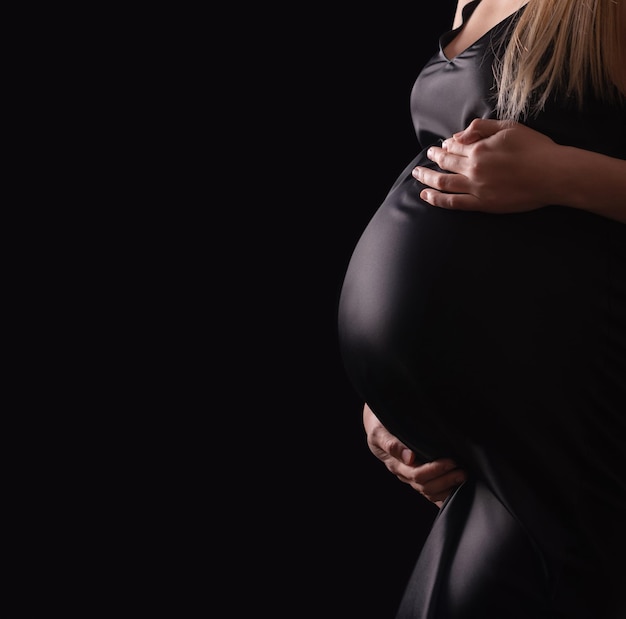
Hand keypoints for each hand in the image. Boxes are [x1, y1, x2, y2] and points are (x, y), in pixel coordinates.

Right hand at [363, 403, 465, 507]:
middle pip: (425, 486)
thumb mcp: (379, 432)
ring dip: (447, 488)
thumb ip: (391, 444)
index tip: (451, 461)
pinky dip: (444, 495)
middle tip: (463, 472)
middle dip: (446, 480)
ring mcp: (410, 477)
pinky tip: (457, 492)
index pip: (417, 474)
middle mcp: (403, 473)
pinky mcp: (418, 476)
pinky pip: (431, 492)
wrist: (378, 425)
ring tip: (463, 478)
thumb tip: (409, 458)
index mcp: (395, 463)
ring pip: (429, 492)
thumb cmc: (379, 425)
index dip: (435, 470)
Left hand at [411, 118, 558, 212]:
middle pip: (445, 163)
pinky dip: (436, 199)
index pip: (454, 146)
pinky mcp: (482, 204)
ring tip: (417, 175)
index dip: (446, 145)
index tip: (442, 145)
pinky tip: (425, 196)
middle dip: (432, 158)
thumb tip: (458, 135)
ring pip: (443, 183)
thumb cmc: (535, 149)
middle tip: (426, 157)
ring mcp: (476, 187)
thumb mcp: (509, 127)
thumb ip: (482, 127)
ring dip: (427, 178)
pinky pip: (452, 203)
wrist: (553, 174)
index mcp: (480, 147)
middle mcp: (473, 167)